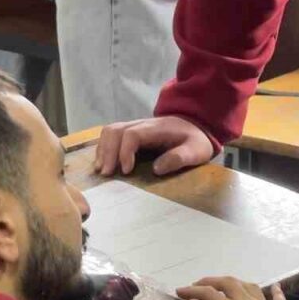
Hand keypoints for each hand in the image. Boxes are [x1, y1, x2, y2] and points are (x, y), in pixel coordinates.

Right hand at [95, 116, 214, 175]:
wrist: (195, 125)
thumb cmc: (195, 140)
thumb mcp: (196, 151)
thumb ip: (179, 158)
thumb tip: (156, 169)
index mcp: (157, 128)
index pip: (133, 134)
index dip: (125, 152)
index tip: (126, 171)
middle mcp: (142, 125)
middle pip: (115, 130)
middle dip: (108, 152)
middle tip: (107, 174)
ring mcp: (135, 127)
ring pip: (110, 131)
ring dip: (103, 150)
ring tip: (102, 170)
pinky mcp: (131, 132)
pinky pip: (111, 136)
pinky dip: (104, 148)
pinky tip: (103, 164)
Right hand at [177, 278, 298, 299]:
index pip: (208, 293)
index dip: (192, 291)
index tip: (179, 291)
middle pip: (228, 284)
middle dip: (211, 281)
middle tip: (199, 284)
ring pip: (249, 287)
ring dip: (236, 282)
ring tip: (227, 283)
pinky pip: (277, 299)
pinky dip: (274, 291)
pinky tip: (275, 286)